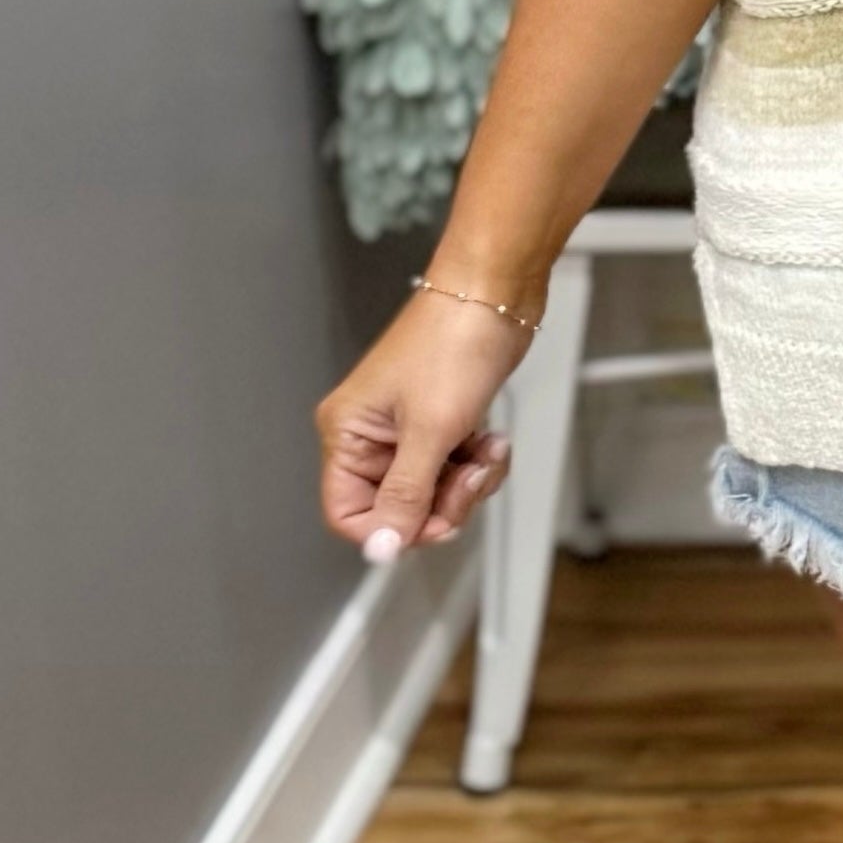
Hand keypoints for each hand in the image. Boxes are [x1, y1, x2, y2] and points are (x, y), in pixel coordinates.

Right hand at [315, 290, 525, 558]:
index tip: (431, 521)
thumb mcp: (430, 431)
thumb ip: (405, 496)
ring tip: (486, 451)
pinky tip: (492, 439)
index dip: (391, 529)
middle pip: (396, 510)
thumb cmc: (454, 341)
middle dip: (443, 503)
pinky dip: (478, 463)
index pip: (348, 515)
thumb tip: (381, 548)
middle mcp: (369, 435)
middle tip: (469, 477)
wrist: (495, 294)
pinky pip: (454, 470)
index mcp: (347, 434)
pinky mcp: (439, 423)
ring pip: (432, 494)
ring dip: (468, 483)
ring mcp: (405, 431)